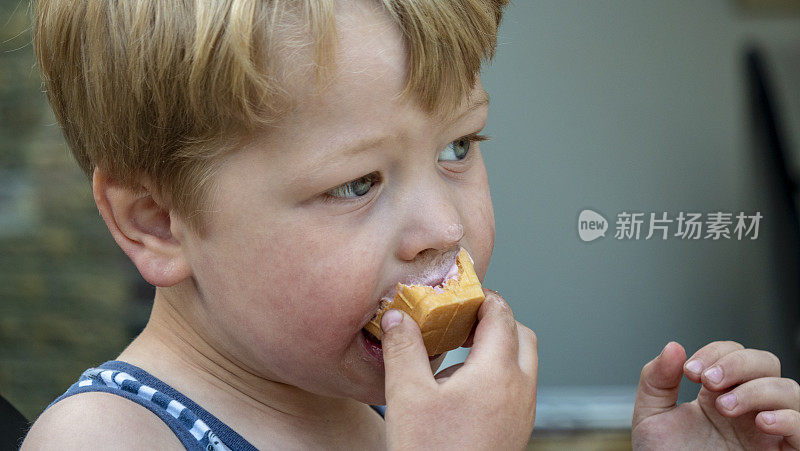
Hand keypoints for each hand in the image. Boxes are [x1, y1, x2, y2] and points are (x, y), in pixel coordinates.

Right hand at [381, 289, 537, 450]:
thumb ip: (403, 348)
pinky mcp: (517, 431)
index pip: (501, 314)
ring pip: (523, 363)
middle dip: (496, 320)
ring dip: (498, 348)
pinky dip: (499, 375)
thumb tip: (397, 315)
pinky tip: (462, 391)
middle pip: (522, 335)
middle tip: (462, 321)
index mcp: (497, 372)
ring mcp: (523, 413)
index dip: (481, 297)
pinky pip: (518, 388)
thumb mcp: (406, 396)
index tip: (458, 295)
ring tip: (457, 357)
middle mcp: (520, 389)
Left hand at [632, 341, 799, 449]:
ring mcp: (767, 430)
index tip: (691, 371)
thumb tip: (673, 347)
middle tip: (709, 382)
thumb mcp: (652, 417)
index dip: (716, 353)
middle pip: (766, 363)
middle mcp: (747, 408)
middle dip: (737, 364)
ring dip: (757, 390)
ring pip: (789, 389)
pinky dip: (788, 418)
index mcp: (717, 395)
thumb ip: (656, 380)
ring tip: (725, 407)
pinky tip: (760, 422)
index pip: (733, 354)